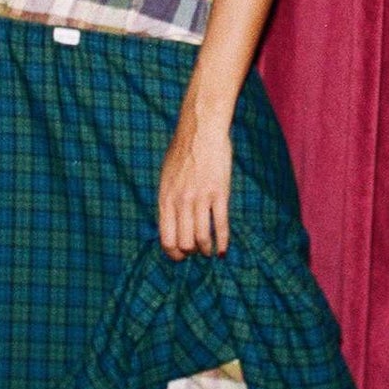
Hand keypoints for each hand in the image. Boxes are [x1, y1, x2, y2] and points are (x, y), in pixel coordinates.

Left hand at [157, 109, 231, 259]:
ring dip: (206, 250)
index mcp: (165, 199)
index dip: (174, 254)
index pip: (166, 238)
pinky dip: (223, 242)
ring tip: (210, 252)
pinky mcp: (219, 194)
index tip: (181, 257)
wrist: (200, 131)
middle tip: (197, 253)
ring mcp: (200, 198)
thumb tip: (170, 222)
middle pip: (184, 243)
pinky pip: (221, 225)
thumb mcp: (166, 178)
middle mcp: (180, 202)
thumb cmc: (182, 152)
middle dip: (190, 253)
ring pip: (202, 238)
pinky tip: (223, 249)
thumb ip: (168, 200)